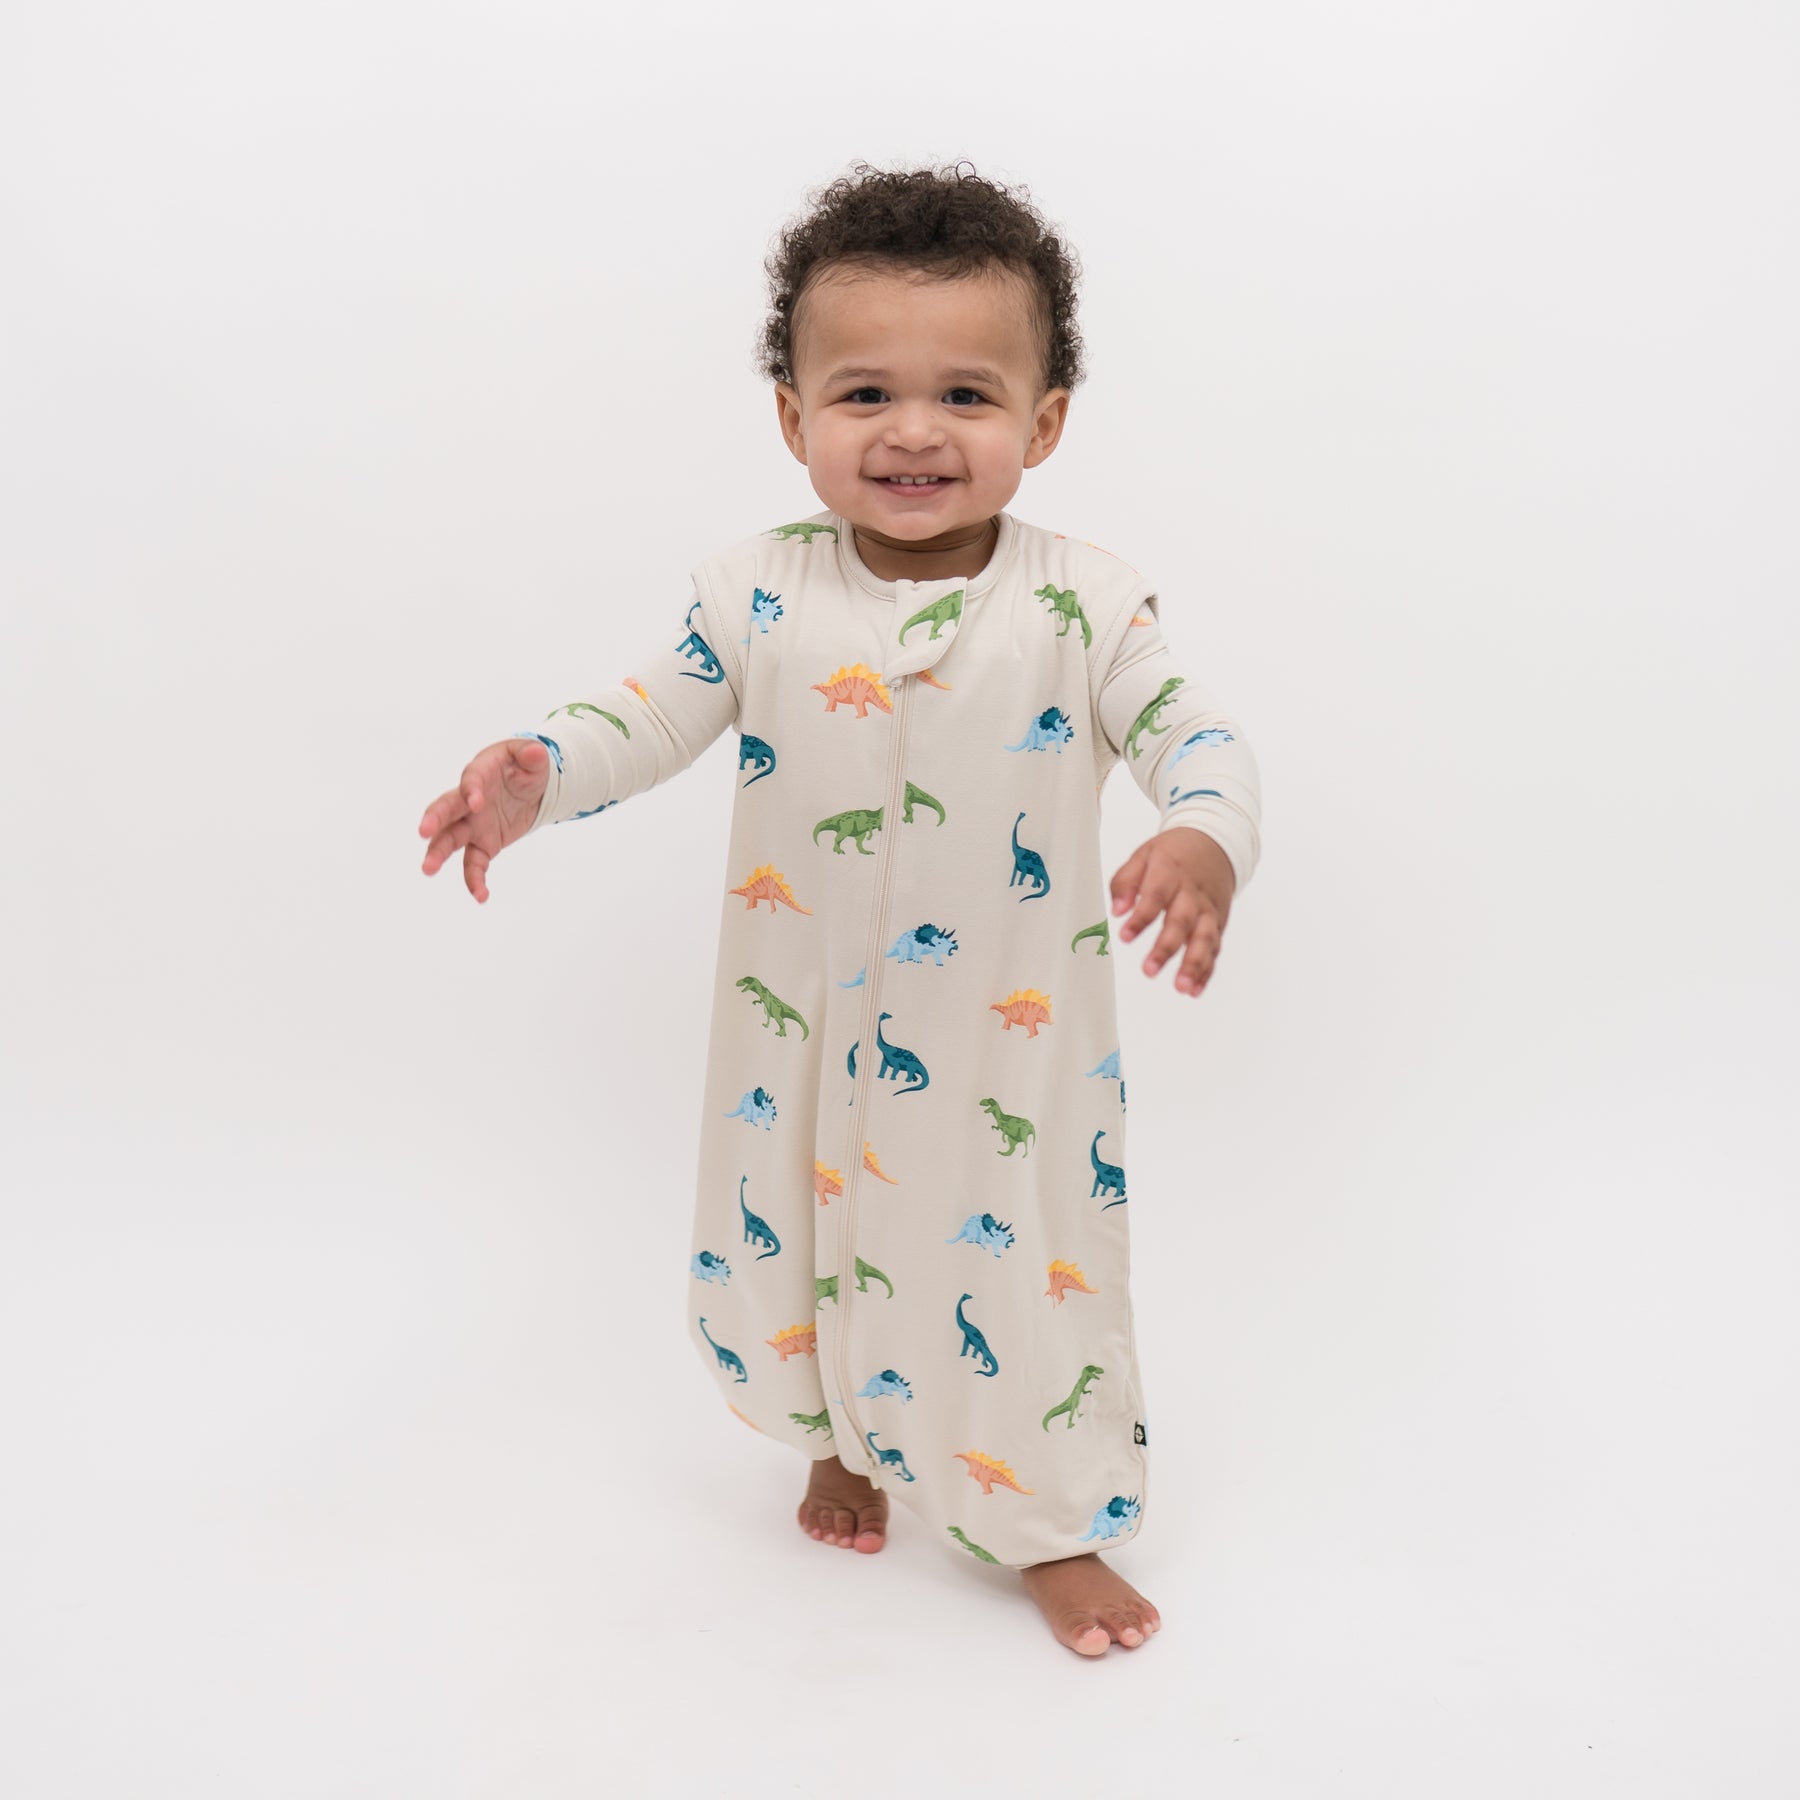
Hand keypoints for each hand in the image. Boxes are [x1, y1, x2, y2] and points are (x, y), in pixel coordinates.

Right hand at [417, 738, 550, 902]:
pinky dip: (475, 880)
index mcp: (479, 773)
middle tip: (423, 832)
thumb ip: (532, 755)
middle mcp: (468, 801)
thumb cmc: (526, 767)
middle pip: (446, 809)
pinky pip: (474, 864)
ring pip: (450, 840)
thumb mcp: (533, 758)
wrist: (530, 789)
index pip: (470, 780)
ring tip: (427, 869)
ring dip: (438, 853)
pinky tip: (481, 896)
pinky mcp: (482, 844)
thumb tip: (536, 752)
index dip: (470, 790)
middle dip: (435, 820)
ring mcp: (472, 825)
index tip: (475, 803)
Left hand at [1109, 827, 1235, 997]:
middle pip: (1181, 922)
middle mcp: (1192, 893)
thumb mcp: (1144, 855)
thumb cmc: (1173, 854)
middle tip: (1149, 970)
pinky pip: (1214, 948)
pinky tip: (1193, 989)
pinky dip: (1206, 970)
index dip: (1141, 918)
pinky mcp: (1218, 922)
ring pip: (1204, 938)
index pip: (1155, 896)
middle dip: (1166, 948)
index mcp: (1170, 872)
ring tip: (1180, 987)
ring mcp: (1207, 909)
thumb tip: (1116, 909)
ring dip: (1193, 964)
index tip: (1125, 936)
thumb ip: (1125, 881)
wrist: (1215, 843)